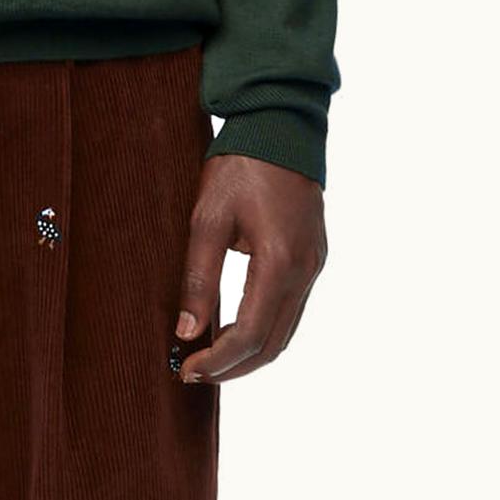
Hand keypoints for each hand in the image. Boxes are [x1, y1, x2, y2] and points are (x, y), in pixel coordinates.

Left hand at [174, 152, 326, 383]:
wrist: (280, 126)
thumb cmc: (240, 167)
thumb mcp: (206, 219)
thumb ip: (197, 279)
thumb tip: (185, 332)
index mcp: (279, 263)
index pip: (250, 335)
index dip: (218, 361)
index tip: (186, 368)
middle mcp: (305, 271)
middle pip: (273, 344)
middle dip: (233, 367)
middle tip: (194, 373)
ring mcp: (314, 266)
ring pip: (286, 331)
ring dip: (250, 352)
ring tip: (210, 358)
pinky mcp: (314, 258)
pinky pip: (292, 310)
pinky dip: (265, 330)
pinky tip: (235, 330)